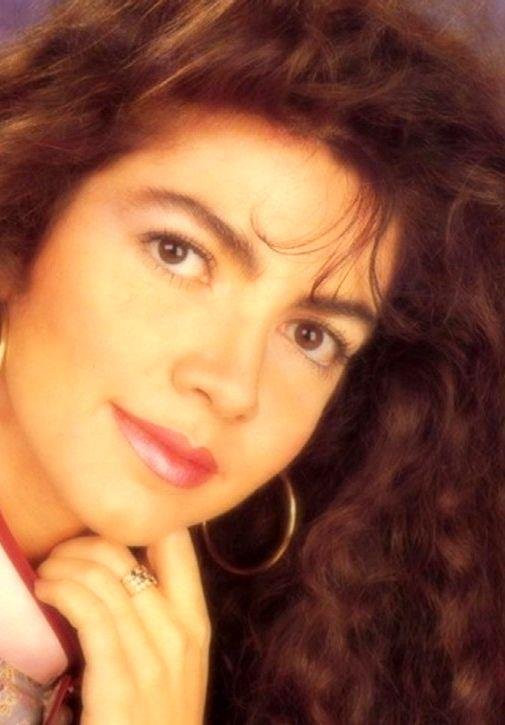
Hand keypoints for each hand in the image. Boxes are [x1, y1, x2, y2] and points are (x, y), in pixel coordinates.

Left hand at [34, 529, 210, 724]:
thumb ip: (159, 618)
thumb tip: (127, 568)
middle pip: (129, 557)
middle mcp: (180, 632)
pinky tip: (46, 589)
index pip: (177, 546)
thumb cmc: (156, 720)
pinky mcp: (120, 679)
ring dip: (67, 564)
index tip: (109, 523)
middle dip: (88, 543)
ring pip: (105, 580)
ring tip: (48, 570)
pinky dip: (62, 590)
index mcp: (195, 623)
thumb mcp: (173, 665)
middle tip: (62, 553)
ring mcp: (153, 656)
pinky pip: (90, 612)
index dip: (143, 521)